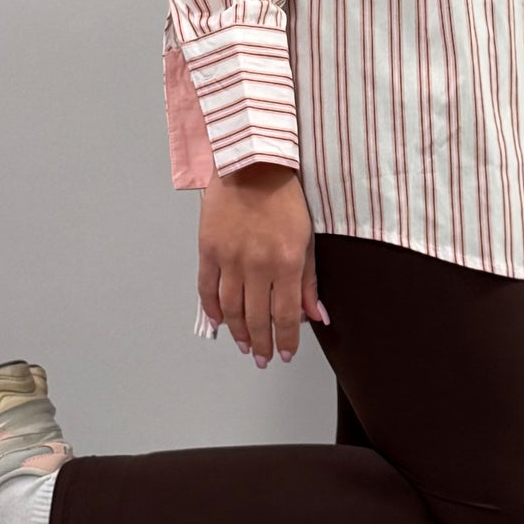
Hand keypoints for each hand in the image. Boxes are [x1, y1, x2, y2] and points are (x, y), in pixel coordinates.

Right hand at [198, 162, 329, 364]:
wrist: (252, 165)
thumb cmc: (285, 200)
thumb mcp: (307, 239)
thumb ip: (308, 281)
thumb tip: (316, 316)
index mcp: (287, 262)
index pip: (286, 315)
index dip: (286, 339)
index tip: (285, 354)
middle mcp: (257, 265)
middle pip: (257, 318)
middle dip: (262, 344)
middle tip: (263, 358)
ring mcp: (229, 258)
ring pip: (231, 309)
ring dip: (238, 332)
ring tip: (245, 346)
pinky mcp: (208, 249)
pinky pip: (207, 288)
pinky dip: (212, 309)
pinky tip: (219, 322)